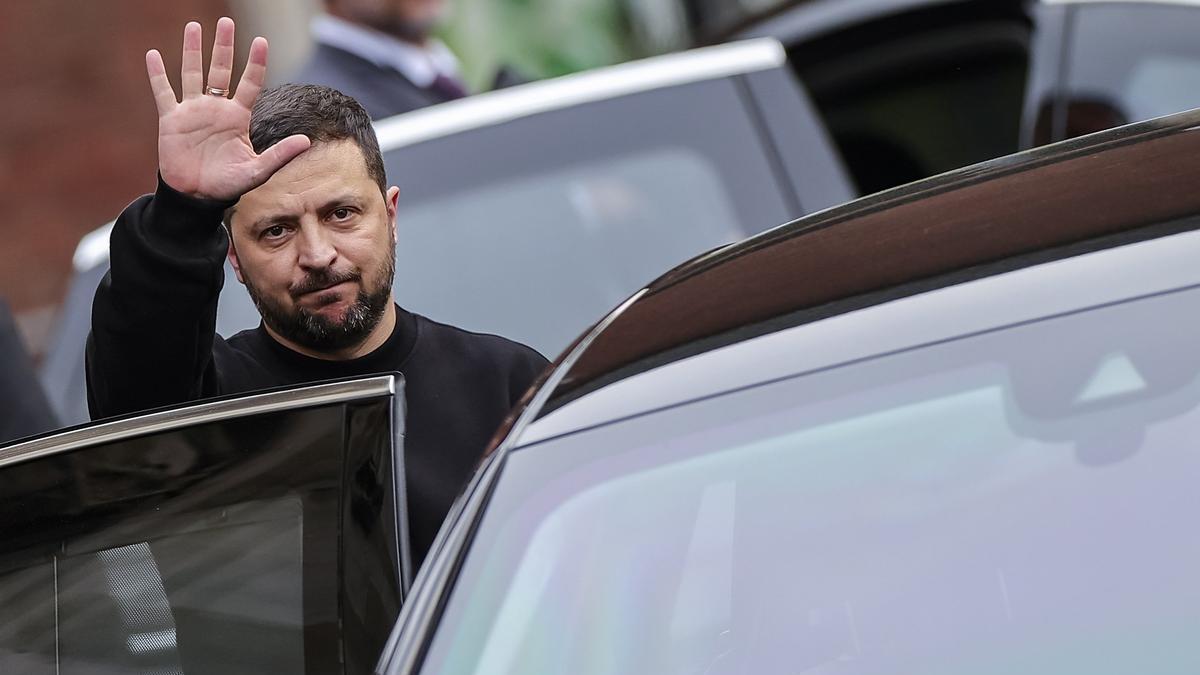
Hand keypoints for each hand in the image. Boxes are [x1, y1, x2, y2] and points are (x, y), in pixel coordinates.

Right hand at [146, 18, 310, 200]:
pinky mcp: (171, 119)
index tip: (261, 41)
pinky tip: (153, 54)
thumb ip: (280, 154)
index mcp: (238, 117)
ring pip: (192, 73)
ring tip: (194, 26)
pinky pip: (163, 92)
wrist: (197, 196)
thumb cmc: (228, 184)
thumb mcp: (257, 170)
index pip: (250, 83)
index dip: (256, 63)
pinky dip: (157, 74)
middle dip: (224, 46)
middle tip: (227, 21)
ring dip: (192, 50)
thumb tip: (307, 141)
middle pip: (221, 69)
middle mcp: (216, 108)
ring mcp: (193, 111)